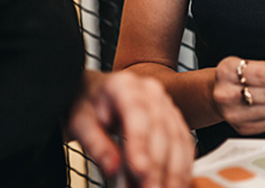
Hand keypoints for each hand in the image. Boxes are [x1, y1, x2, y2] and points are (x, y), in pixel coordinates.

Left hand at [66, 70, 194, 187]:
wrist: (98, 94)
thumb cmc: (89, 108)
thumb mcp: (80, 124)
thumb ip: (96, 144)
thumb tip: (112, 167)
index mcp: (124, 86)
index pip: (136, 115)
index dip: (140, 144)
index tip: (139, 171)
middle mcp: (150, 92)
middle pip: (161, 129)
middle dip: (158, 166)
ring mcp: (165, 103)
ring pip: (178, 137)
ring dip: (175, 170)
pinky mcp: (174, 118)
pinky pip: (185, 141)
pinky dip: (184, 165)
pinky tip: (180, 183)